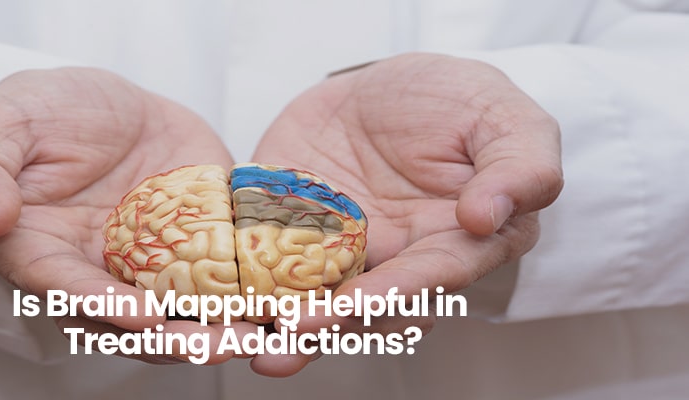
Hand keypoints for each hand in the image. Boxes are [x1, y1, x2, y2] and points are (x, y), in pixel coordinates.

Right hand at [0, 67, 254, 363]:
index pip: (56, 286)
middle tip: (216, 345)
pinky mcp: (187, 257)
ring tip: (251, 334)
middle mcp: (85, 274)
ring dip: (208, 331)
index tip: (143, 317)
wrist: (114, 105)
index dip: (99, 305)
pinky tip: (271, 306)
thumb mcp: (0, 118)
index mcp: (28, 248)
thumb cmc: (44, 110)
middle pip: (120, 321)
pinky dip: (238, 299)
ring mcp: (140, 271)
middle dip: (168, 339)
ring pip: (169, 316)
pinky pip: (211, 286)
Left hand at [249, 53, 562, 375]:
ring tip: (258, 346)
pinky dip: (250, 288)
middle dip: (333, 324)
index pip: (432, 276)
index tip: (362, 302)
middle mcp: (397, 262)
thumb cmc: (456, 101)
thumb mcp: (499, 113)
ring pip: (319, 301)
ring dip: (288, 327)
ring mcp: (341, 255)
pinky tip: (226, 308)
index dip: (398, 292)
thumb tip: (488, 216)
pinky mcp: (292, 237)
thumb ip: (518, 164)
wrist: (382, 88)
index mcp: (457, 242)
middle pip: (369, 306)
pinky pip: (270, 267)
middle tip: (294, 332)